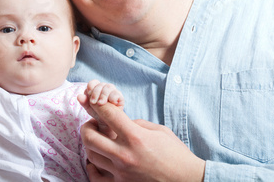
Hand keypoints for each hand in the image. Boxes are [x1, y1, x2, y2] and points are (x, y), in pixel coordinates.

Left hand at [78, 80, 123, 137]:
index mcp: (96, 88)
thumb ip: (84, 102)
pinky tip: (111, 103)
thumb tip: (79, 96)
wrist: (107, 122)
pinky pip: (117, 93)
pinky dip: (113, 97)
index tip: (88, 94)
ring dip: (104, 95)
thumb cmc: (97, 113)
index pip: (93, 83)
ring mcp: (113, 91)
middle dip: (96, 93)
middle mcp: (105, 88)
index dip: (91, 87)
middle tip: (94, 102)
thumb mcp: (89, 108)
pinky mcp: (120, 97)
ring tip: (101, 103)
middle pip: (101, 84)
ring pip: (109, 87)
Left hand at [81, 103, 205, 181]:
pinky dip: (91, 168)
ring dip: (90, 144)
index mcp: (135, 137)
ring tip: (96, 140)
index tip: (93, 99)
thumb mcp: (159, 131)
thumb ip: (136, 124)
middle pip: (89, 136)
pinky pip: (96, 178)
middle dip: (86, 126)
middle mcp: (125, 154)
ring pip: (90, 155)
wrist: (187, 180)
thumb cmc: (176, 154)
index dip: (97, 104)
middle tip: (92, 124)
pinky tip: (95, 161)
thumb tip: (121, 122)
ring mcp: (122, 172)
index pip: (108, 114)